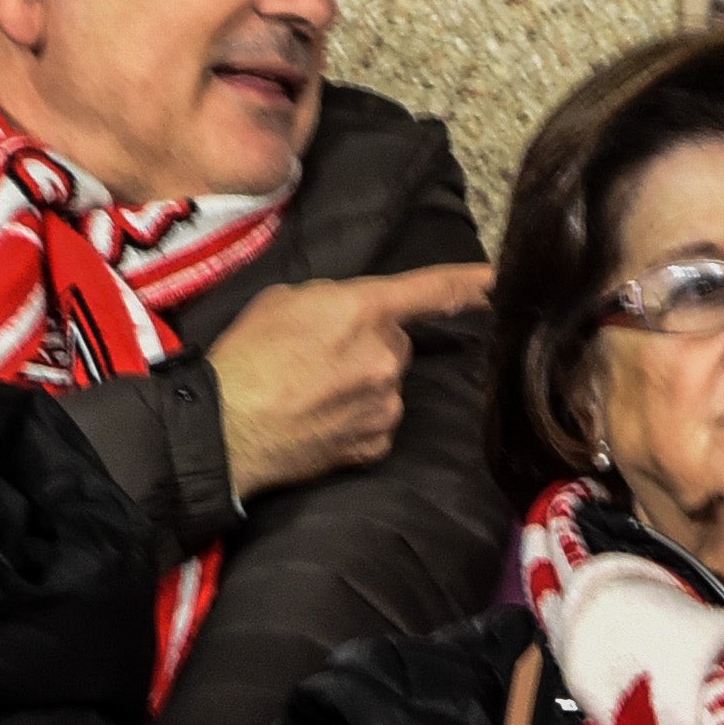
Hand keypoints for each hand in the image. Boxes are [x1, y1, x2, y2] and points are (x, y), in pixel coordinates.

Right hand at [206, 265, 495, 494]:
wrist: (224, 430)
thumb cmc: (244, 357)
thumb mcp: (284, 301)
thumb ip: (332, 301)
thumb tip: (352, 315)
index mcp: (363, 309)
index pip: (430, 290)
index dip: (468, 283)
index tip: (499, 280)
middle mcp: (386, 357)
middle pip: (396, 342)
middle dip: (368, 344)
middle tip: (317, 357)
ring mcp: (385, 405)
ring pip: (387, 384)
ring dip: (361, 385)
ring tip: (309, 393)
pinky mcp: (375, 444)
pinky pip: (377, 423)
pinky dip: (355, 421)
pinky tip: (318, 421)